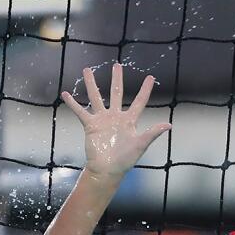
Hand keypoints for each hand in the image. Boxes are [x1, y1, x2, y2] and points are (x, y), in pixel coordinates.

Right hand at [61, 63, 171, 179]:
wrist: (107, 169)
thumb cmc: (125, 160)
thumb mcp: (141, 145)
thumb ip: (152, 133)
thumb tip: (169, 125)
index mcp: (130, 121)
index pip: (139, 101)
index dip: (145, 90)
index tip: (150, 77)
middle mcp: (116, 117)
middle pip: (116, 92)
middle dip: (117, 79)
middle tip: (117, 65)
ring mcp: (102, 120)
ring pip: (96, 97)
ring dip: (91, 84)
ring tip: (87, 70)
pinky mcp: (90, 125)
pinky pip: (80, 112)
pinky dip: (73, 104)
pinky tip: (65, 94)